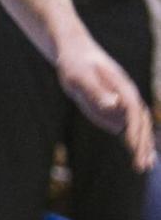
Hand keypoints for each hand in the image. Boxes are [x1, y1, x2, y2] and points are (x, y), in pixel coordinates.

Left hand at [57, 29, 153, 170]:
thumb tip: (114, 104)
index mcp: (122, 85)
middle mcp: (127, 94)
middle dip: (143, 144)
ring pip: (140, 126)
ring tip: (146, 166)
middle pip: (141, 121)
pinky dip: (137, 141)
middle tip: (142, 166)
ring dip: (145, 145)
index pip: (133, 111)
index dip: (134, 130)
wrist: (73, 52)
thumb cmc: (74, 63)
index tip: (133, 148)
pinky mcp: (117, 107)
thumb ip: (96, 90)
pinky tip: (139, 155)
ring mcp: (124, 101)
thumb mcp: (80, 75)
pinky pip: (130, 126)